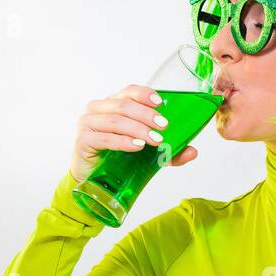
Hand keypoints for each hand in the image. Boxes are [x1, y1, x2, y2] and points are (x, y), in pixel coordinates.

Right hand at [70, 85, 197, 183]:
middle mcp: (97, 110)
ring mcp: (87, 124)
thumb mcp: (148, 156)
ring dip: (138, 129)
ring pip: (115, 120)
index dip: (145, 94)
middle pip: (124, 105)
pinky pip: (104, 138)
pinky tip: (137, 147)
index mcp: (112, 105)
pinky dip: (123, 141)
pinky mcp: (82, 140)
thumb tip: (193, 151)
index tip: (161, 104)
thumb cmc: (118, 161)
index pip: (129, 92)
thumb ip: (169, 153)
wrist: (93, 183)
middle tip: (164, 127)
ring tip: (155, 141)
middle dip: (147, 115)